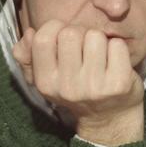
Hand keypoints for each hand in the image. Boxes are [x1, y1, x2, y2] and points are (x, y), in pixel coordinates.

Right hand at [13, 19, 144, 145]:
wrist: (108, 119)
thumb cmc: (75, 89)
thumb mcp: (45, 77)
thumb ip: (27, 55)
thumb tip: (30, 33)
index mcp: (45, 83)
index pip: (43, 38)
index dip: (55, 28)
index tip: (63, 36)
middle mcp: (67, 88)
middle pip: (71, 33)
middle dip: (80, 33)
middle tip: (85, 48)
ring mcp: (94, 87)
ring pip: (95, 36)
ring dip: (100, 41)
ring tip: (99, 57)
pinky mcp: (118, 85)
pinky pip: (117, 45)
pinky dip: (118, 48)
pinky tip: (115, 62)